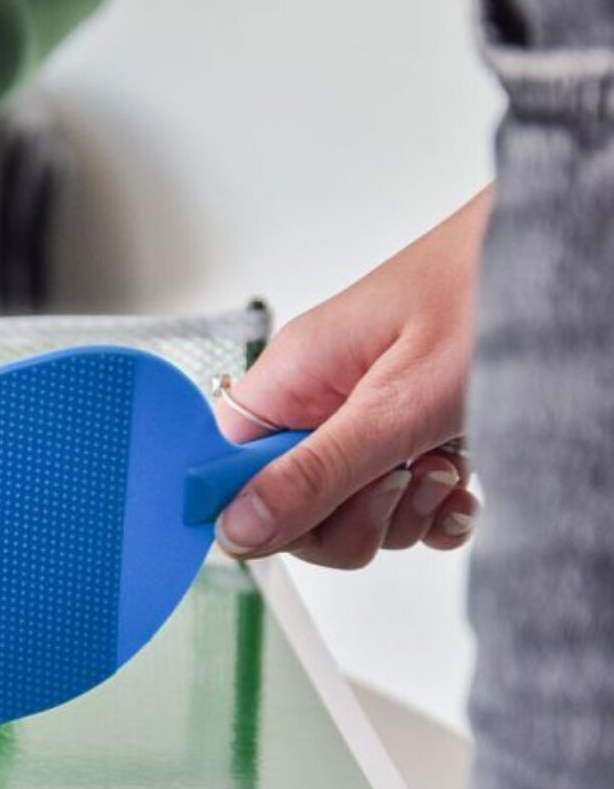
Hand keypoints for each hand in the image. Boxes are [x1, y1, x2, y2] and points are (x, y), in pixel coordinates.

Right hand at [216, 192, 487, 568]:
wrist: (563, 261)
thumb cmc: (486, 294)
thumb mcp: (396, 405)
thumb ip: (314, 475)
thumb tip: (235, 527)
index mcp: (290, 379)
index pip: (225, 470)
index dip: (257, 509)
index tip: (311, 517)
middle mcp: (316, 400)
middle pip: (289, 505)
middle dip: (349, 518)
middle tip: (394, 486)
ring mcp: (361, 419)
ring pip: (348, 513)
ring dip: (403, 512)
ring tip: (440, 465)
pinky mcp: (406, 435)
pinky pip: (398, 505)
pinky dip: (432, 509)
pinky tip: (457, 483)